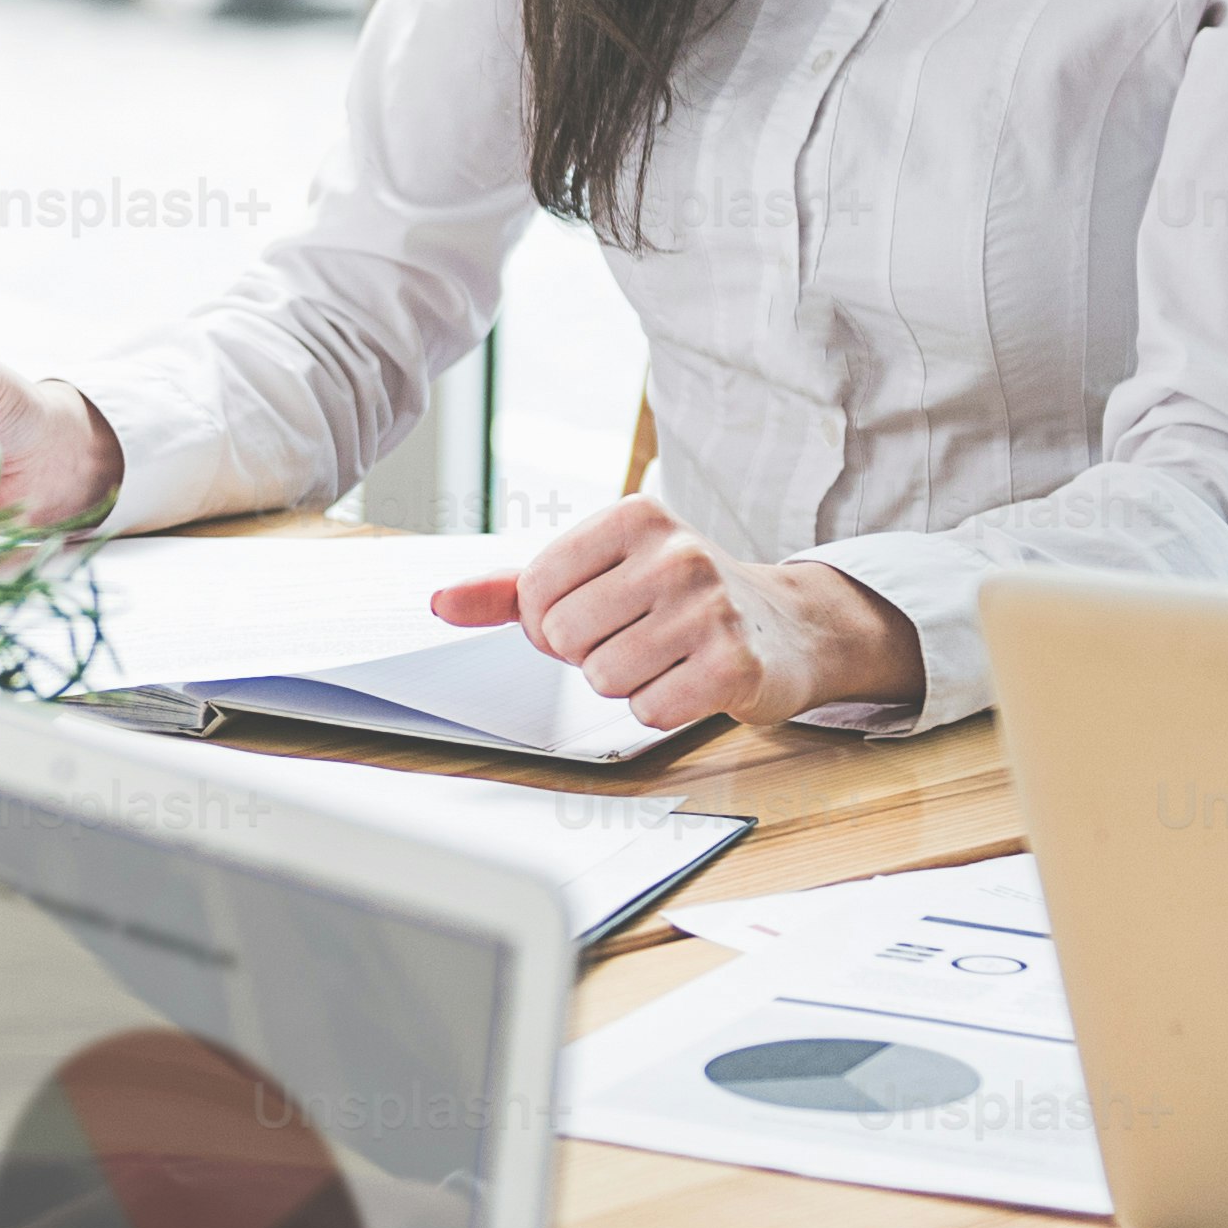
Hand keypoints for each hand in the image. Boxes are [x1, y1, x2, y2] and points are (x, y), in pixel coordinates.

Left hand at [428, 496, 911, 726]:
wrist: (787, 626)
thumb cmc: (679, 596)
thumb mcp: (600, 572)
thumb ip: (514, 587)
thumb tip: (440, 602)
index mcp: (635, 516)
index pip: (536, 589)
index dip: (550, 621)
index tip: (593, 614)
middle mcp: (676, 553)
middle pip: (564, 637)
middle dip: (588, 652)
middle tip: (636, 636)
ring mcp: (710, 608)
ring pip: (602, 677)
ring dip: (625, 681)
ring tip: (666, 655)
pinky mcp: (734, 665)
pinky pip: (648, 711)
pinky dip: (661, 708)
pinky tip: (691, 680)